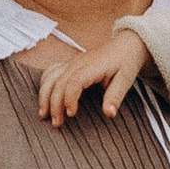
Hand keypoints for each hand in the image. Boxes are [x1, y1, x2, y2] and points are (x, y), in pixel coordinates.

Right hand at [32, 34, 148, 127]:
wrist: (126, 45)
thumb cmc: (126, 61)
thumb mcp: (126, 79)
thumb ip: (115, 96)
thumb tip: (109, 114)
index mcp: (93, 66)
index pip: (74, 82)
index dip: (69, 98)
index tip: (71, 114)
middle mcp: (78, 63)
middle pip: (58, 82)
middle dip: (54, 104)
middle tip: (56, 123)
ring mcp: (72, 62)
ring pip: (50, 77)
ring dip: (44, 96)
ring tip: (43, 114)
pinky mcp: (70, 64)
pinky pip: (51, 72)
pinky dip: (44, 85)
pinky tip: (44, 98)